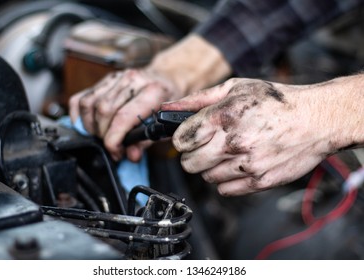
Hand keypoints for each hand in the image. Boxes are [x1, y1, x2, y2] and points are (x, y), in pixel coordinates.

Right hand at [69, 68, 182, 161]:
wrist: (166, 78)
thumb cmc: (167, 102)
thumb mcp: (164, 123)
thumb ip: (147, 141)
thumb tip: (131, 155)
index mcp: (152, 91)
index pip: (123, 117)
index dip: (114, 140)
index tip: (115, 152)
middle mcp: (132, 80)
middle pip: (103, 110)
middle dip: (103, 135)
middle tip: (112, 146)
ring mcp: (117, 77)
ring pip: (89, 104)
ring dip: (90, 126)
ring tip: (101, 136)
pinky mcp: (105, 79)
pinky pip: (82, 98)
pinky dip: (80, 115)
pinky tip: (88, 125)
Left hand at [161, 78, 348, 195]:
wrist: (316, 119)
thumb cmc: (276, 102)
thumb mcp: (235, 88)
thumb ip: (198, 99)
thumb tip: (168, 108)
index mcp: (224, 116)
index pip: (181, 140)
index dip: (181, 139)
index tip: (188, 138)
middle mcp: (233, 142)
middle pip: (189, 163)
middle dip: (193, 155)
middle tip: (206, 146)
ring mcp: (247, 164)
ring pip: (207, 177)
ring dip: (211, 167)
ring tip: (227, 153)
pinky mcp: (260, 181)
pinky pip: (225, 190)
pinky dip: (226, 180)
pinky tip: (238, 165)